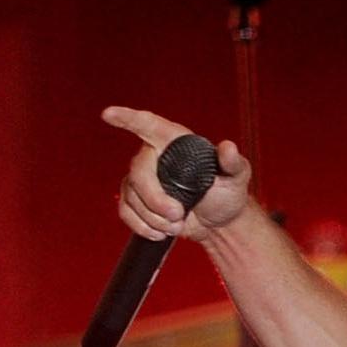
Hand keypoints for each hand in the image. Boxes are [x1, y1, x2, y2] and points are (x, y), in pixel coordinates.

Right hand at [101, 107, 253, 244]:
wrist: (219, 221)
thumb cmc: (227, 192)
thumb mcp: (237, 176)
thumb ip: (233, 163)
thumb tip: (228, 148)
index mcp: (174, 141)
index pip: (148, 125)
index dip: (127, 118)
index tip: (109, 114)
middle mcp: (154, 156)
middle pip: (138, 171)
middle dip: (154, 198)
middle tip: (177, 214)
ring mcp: (142, 178)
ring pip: (131, 195)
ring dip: (153, 217)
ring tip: (178, 224)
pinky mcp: (136, 199)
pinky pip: (125, 211)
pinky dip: (142, 226)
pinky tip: (160, 232)